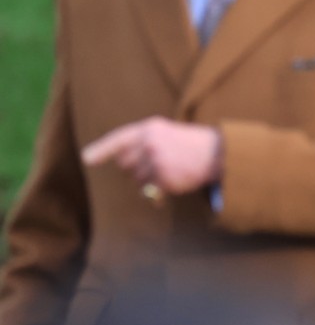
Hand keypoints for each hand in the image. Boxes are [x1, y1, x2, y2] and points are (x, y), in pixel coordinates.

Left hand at [81, 117, 222, 198]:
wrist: (218, 154)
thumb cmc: (192, 144)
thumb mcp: (167, 133)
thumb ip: (143, 140)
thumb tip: (119, 161)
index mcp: (149, 128)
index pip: (119, 139)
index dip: (101, 150)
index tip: (86, 159)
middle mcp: (149, 142)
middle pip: (125, 164)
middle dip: (136, 169)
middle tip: (159, 165)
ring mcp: (155, 160)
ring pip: (136, 180)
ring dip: (149, 182)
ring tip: (170, 174)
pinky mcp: (162, 178)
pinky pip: (149, 193)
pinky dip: (157, 196)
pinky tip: (169, 190)